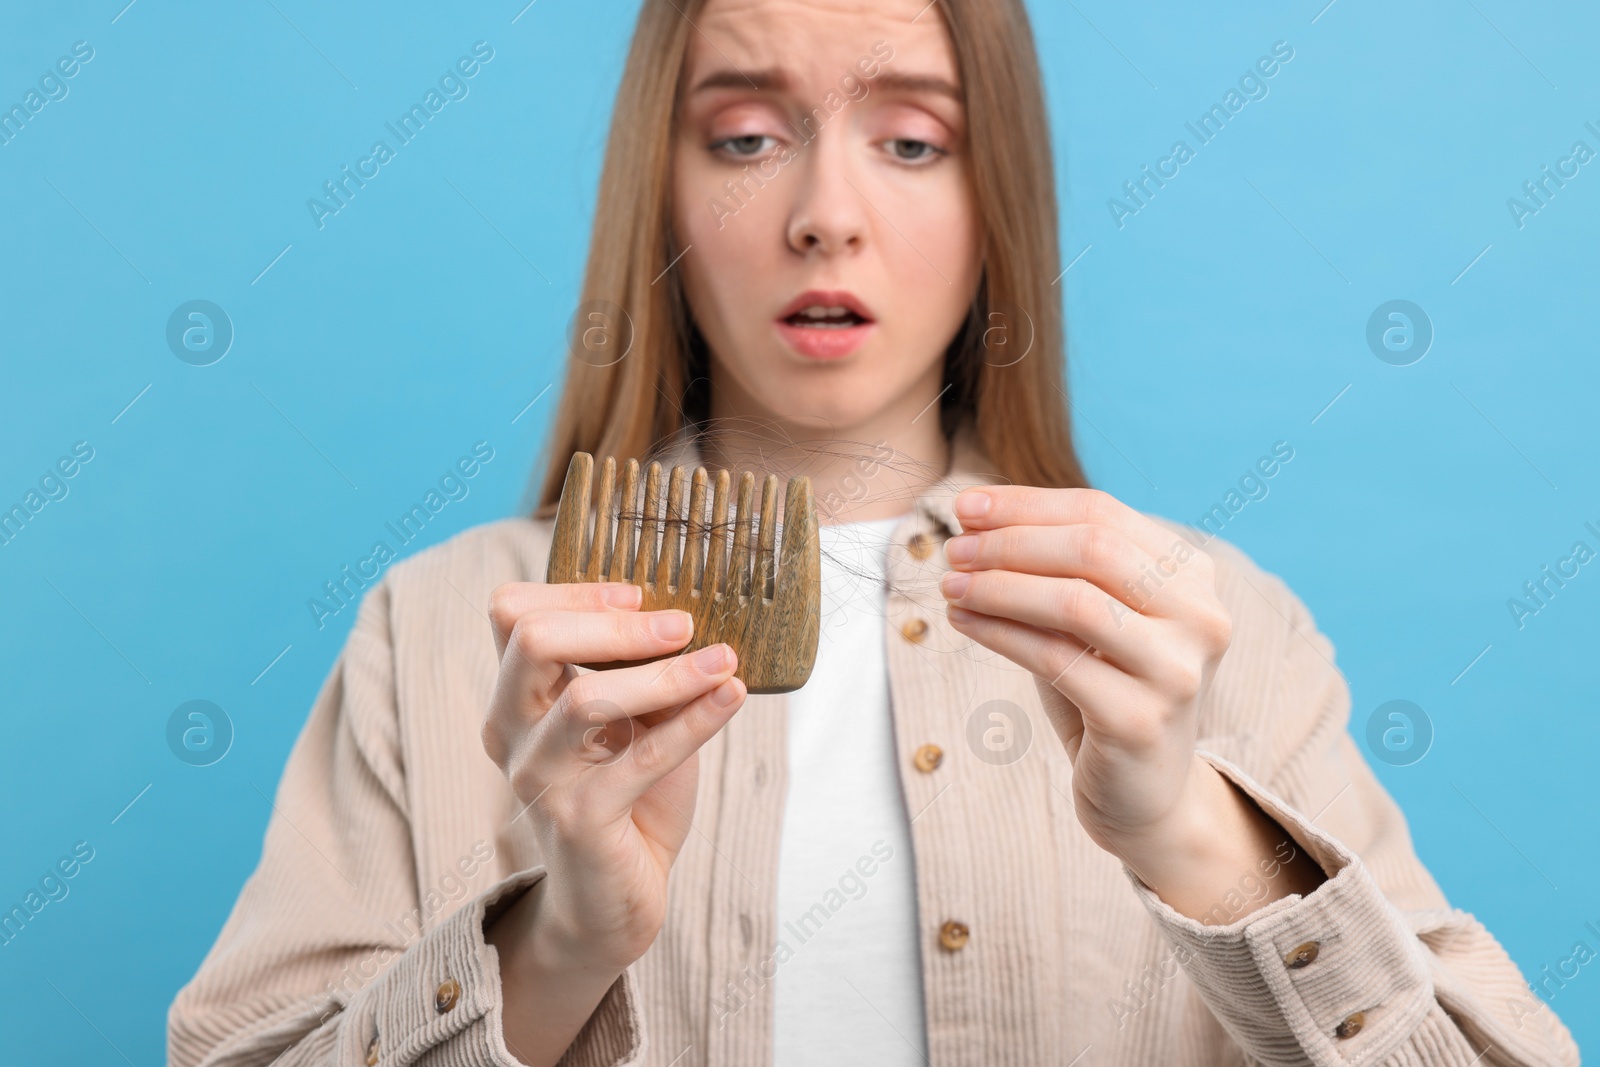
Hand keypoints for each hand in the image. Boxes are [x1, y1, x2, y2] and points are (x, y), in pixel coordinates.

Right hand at [481, 581, 744, 1063]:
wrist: (614, 898)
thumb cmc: (626, 797)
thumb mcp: (632, 722)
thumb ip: (642, 673)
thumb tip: (690, 617)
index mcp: (517, 698)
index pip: (511, 613)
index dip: (573, 592)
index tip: (637, 596)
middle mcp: (514, 732)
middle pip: (532, 639)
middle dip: (613, 623)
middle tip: (681, 623)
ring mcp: (541, 776)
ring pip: (586, 698)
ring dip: (664, 672)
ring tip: (722, 660)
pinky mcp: (581, 819)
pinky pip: (645, 756)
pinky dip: (697, 719)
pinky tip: (733, 695)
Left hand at [937, 486, 1231, 864]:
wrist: (1144, 794)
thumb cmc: (1106, 688)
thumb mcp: (1088, 617)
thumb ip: (1053, 567)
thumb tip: (975, 516)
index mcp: (1192, 576)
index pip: (1102, 514)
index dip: (1027, 504)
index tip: (965, 505)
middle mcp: (1199, 617)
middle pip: (1093, 549)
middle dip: (1011, 542)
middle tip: (954, 549)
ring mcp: (1176, 671)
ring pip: (1074, 602)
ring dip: (999, 587)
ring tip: (950, 585)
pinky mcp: (1141, 720)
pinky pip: (1055, 659)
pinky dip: (999, 633)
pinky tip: (963, 622)